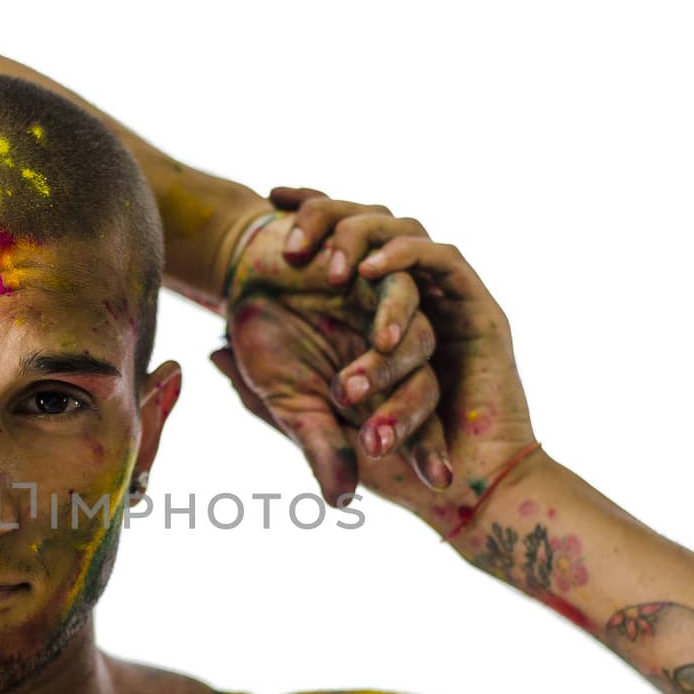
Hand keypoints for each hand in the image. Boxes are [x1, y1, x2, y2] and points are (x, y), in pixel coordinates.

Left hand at [213, 189, 537, 533]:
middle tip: (284, 245)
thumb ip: (265, 387)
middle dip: (327, 218)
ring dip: (361, 239)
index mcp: (376, 311)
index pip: (344, 242)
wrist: (465, 495)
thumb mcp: (311, 417)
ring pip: (404, 233)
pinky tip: (368, 271)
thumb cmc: (395, 467)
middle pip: (371, 225)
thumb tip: (215, 351)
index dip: (311, 214)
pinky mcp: (478, 311)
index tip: (269, 198)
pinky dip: (404, 257)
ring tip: (327, 267)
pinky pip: (441, 259)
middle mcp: (413, 295)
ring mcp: (446, 300)